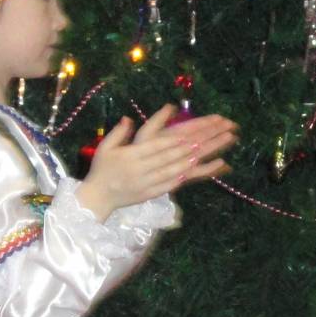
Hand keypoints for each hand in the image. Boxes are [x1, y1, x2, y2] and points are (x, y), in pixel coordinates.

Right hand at [78, 105, 238, 219]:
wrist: (97, 198)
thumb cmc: (101, 170)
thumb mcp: (105, 148)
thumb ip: (118, 133)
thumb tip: (128, 118)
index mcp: (133, 155)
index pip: (161, 144)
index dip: (180, 138)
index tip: (197, 131)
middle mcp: (143, 168)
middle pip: (175, 155)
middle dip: (198, 144)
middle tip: (216, 135)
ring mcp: (149, 182)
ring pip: (178, 169)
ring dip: (199, 160)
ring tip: (218, 150)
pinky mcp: (152, 193)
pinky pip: (173, 184)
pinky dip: (188, 176)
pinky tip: (201, 169)